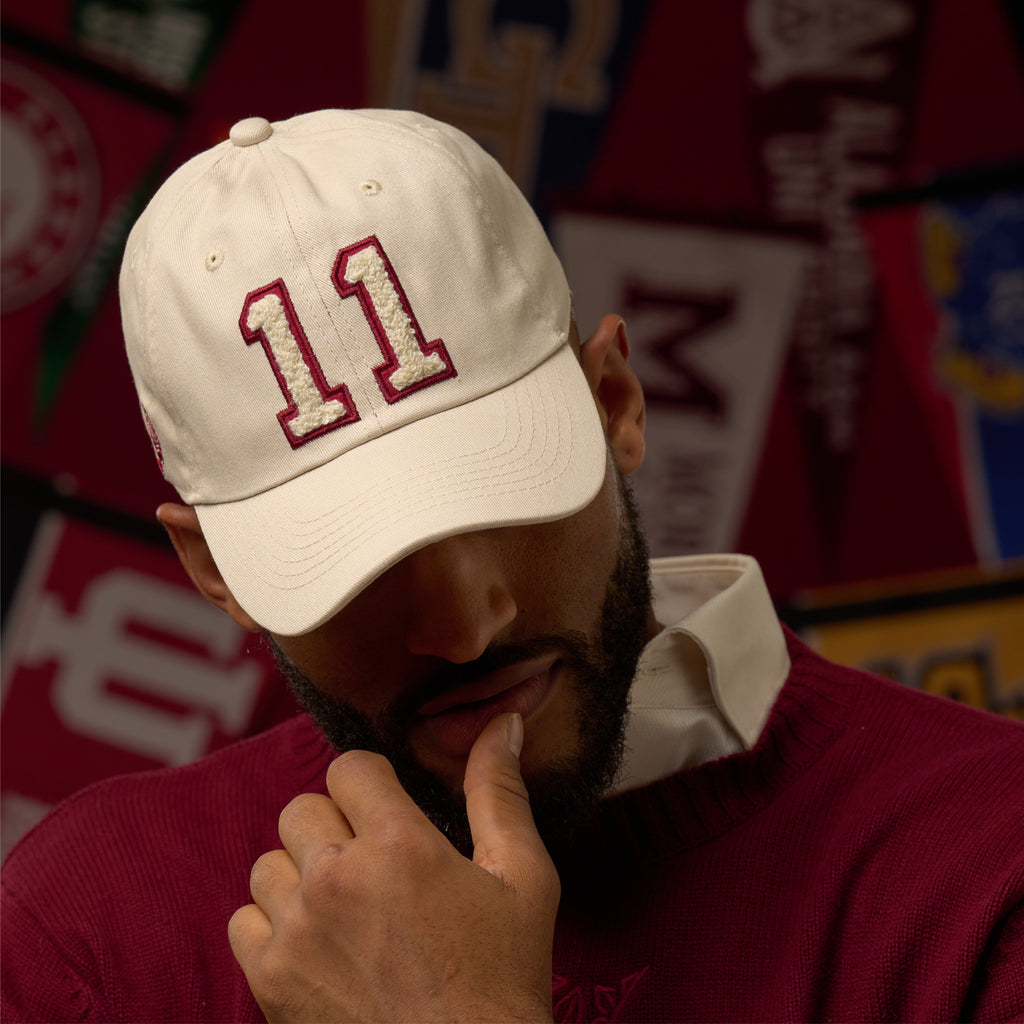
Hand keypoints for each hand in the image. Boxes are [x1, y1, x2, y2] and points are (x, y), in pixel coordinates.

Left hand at [228, 713, 559, 1022]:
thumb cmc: (503, 978)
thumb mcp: (523, 877)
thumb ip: (500, 792)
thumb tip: (503, 723)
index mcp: (400, 845)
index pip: (349, 768)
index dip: (371, 783)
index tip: (388, 809)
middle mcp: (337, 879)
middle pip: (302, 808)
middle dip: (335, 825)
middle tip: (372, 862)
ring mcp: (297, 932)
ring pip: (268, 862)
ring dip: (300, 873)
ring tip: (343, 904)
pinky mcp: (270, 982)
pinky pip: (242, 919)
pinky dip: (271, 924)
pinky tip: (315, 941)